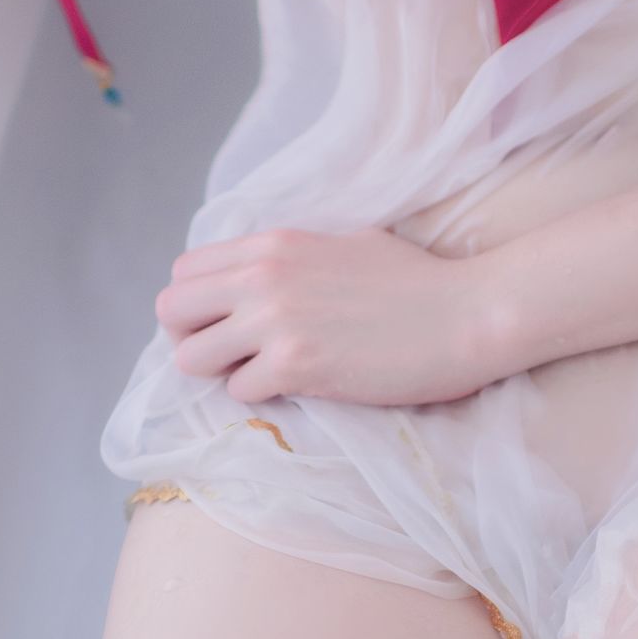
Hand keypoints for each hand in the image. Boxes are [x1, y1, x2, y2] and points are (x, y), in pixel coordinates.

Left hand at [155, 225, 503, 406]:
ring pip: (191, 358)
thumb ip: (292, 258)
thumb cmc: (417, 280)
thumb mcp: (344, 244)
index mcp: (273, 242)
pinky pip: (239, 391)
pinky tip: (298, 387)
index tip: (225, 324)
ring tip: (263, 374)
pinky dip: (261, 396)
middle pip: (171, 311)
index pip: (185, 271)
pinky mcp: (296, 365)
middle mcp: (263, 275)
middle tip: (230, 356)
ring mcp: (277, 320)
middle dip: (192, 339)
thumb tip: (261, 276)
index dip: (196, 305)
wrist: (466, 314)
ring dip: (221, 374)